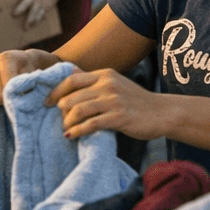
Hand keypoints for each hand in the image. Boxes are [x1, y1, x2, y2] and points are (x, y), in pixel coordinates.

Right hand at [0, 49, 59, 105]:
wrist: (22, 62)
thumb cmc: (29, 71)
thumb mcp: (33, 76)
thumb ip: (26, 87)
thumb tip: (19, 101)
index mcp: (6, 59)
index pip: (7, 85)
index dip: (13, 97)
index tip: (19, 99)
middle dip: (4, 101)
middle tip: (11, 99)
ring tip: (1, 98)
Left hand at [13, 0, 63, 26]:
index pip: (25, 4)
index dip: (20, 9)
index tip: (14, 14)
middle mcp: (39, 1)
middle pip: (33, 13)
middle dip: (28, 21)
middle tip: (24, 28)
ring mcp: (45, 5)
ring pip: (39, 15)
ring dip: (35, 22)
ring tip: (30, 27)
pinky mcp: (50, 6)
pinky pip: (44, 14)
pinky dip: (41, 18)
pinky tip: (39, 21)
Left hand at [45, 68, 165, 140]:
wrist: (162, 112)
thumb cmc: (136, 101)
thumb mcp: (115, 83)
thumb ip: (94, 81)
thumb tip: (70, 74)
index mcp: (104, 74)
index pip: (71, 79)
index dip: (55, 91)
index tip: (47, 102)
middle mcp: (107, 84)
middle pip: (72, 96)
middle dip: (60, 109)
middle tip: (57, 118)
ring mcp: (114, 100)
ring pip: (78, 110)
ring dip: (67, 121)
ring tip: (65, 127)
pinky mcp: (119, 117)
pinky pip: (90, 124)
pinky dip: (77, 131)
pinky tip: (71, 135)